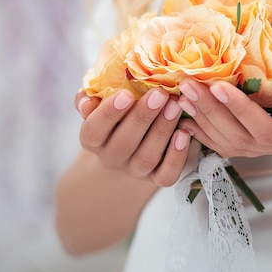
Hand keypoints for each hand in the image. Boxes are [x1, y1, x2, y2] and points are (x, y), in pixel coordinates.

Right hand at [76, 87, 191, 185]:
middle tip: (160, 94)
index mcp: (93, 139)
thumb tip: (87, 101)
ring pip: (146, 157)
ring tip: (175, 106)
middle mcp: (112, 158)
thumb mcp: (100, 103)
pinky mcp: (157, 178)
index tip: (126, 94)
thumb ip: (91, 98)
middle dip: (142, 117)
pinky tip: (184, 133)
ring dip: (162, 130)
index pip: (94, 130)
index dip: (108, 114)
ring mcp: (135, 171)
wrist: (134, 144)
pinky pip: (166, 174)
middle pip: (124, 143)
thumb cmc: (117, 113)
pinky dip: (176, 156)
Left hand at [176, 58, 271, 157]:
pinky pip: (228, 141)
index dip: (240, 111)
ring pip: (230, 143)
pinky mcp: (259, 138)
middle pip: (242, 138)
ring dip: (203, 120)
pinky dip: (204, 129)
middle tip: (188, 86)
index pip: (267, 130)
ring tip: (181, 95)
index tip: (218, 86)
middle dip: (212, 112)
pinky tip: (185, 114)